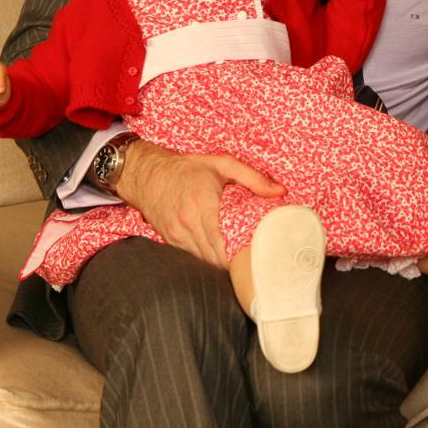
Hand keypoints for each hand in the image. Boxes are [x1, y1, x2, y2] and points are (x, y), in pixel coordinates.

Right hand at [116, 141, 286, 267]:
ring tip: (239, 259)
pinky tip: (219, 254)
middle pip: (216, 256)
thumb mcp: (222, 164)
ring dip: (221, 262)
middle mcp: (188, 222)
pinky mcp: (170, 240)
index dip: (242, 252)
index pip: (225, 240)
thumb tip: (280, 191)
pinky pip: (192, 256)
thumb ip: (253, 178)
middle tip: (254, 259)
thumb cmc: (187, 168)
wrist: (147, 174)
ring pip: (204, 260)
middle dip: (235, 261)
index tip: (258, 252)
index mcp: (204, 204)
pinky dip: (206, 258)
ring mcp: (177, 234)